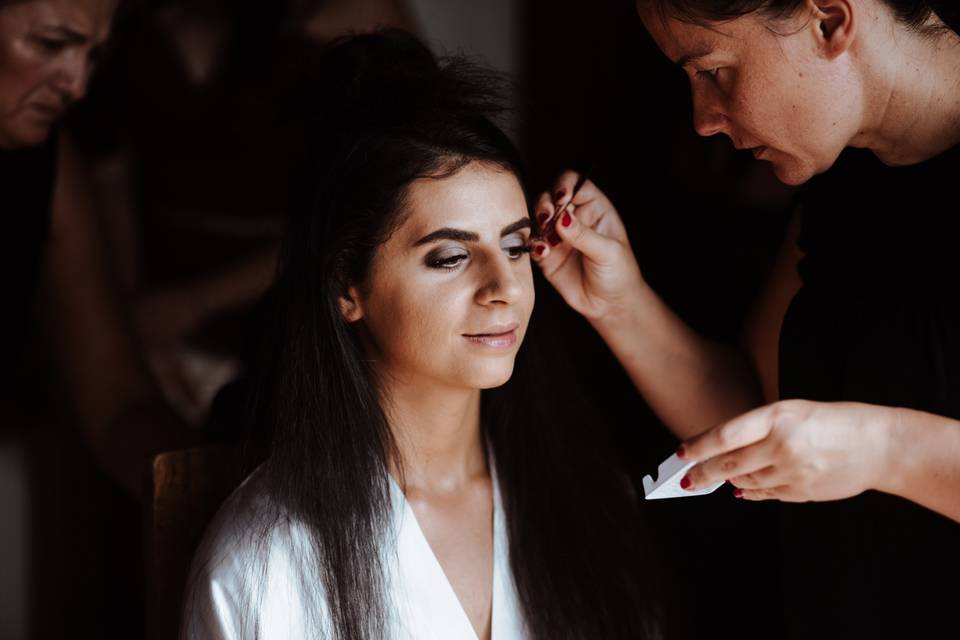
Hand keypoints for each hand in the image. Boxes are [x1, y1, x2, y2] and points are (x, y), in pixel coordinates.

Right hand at [531, 171, 643, 321]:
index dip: (564, 186)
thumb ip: (584, 235)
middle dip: (545, 204)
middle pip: (550, 197)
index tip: (562, 199)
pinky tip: (543, 252)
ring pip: (537, 218)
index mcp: (594, 208)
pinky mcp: (547, 255)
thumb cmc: (619, 273)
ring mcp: (558, 236)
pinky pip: (533, 243)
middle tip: (547, 219)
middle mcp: (574, 218)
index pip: (575, 184)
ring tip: (546, 238)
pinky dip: (533, 245)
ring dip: (536, 224)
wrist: (611, 304)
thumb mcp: (608, 252)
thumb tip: (562, 218)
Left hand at [678, 400, 894, 502]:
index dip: (699, 447)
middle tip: (686, 479)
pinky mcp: (802, 492)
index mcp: (778, 417)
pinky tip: (740, 490)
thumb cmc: (836, 421)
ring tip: (715, 477)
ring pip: (745, 482)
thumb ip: (760, 427)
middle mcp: (782, 445)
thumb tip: (724, 446)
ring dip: (728, 481)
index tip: (680, 454)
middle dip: (703, 473)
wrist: (881, 446)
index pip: (725, 435)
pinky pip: (766, 495)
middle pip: (729, 464)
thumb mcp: (795, 411)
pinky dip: (750, 492)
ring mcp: (793, 472)